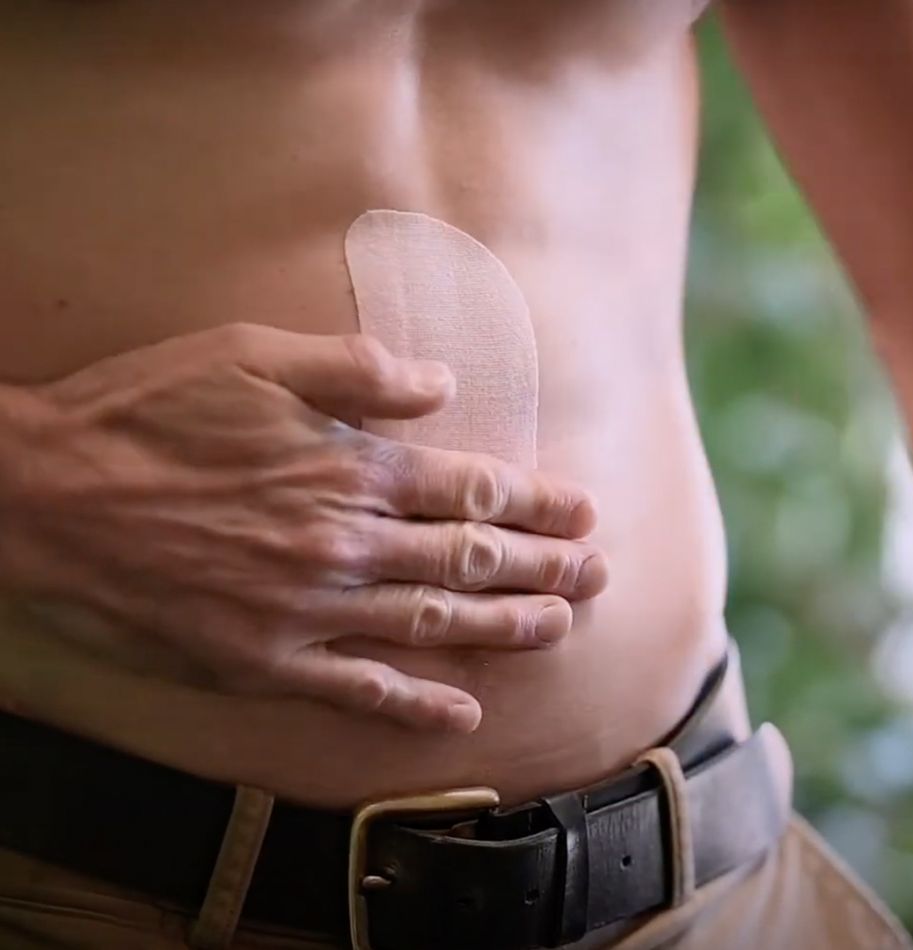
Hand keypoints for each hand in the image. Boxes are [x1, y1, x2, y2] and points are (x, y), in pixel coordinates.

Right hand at [0, 325, 605, 731]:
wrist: (51, 495)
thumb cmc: (149, 412)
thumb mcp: (253, 355)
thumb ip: (357, 370)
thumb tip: (440, 382)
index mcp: (346, 467)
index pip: (469, 489)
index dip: (535, 501)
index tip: (583, 509)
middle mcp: (343, 542)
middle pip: (467, 560)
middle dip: (544, 566)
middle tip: (599, 574)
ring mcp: (307, 608)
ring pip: (431, 624)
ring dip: (505, 629)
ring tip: (560, 627)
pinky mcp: (264, 658)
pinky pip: (354, 688)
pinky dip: (412, 704)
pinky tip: (461, 714)